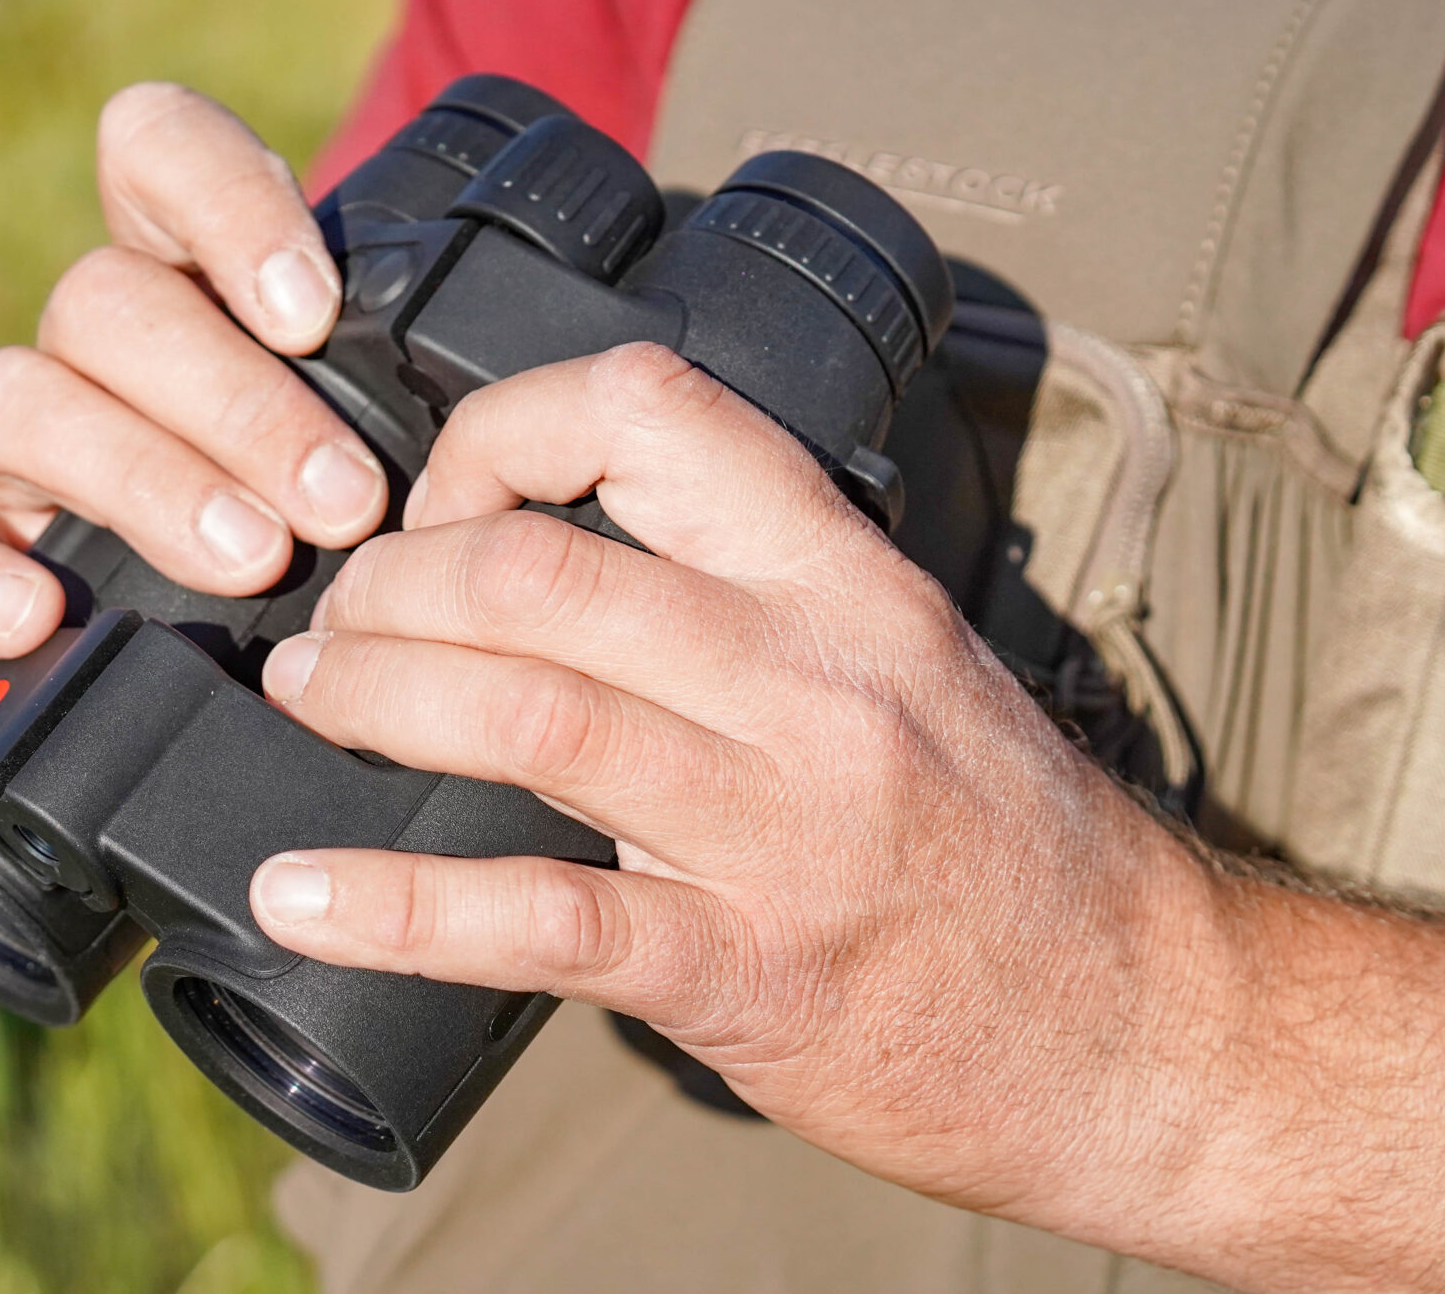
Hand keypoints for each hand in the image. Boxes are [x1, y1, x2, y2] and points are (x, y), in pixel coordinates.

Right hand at [0, 84, 388, 655]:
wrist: (317, 599)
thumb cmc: (380, 468)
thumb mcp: (412, 390)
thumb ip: (427, 347)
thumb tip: (516, 342)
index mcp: (189, 248)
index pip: (153, 144)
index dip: (221, 206)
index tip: (314, 313)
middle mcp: (97, 329)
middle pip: (106, 303)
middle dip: (234, 404)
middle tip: (343, 500)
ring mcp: (28, 431)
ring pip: (18, 399)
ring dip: (140, 480)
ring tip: (252, 558)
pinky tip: (33, 613)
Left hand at [244, 343, 1444, 1292]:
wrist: (1144, 1033)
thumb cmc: (1005, 840)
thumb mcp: (901, 660)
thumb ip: (744, 595)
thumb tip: (542, 552)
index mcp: (846, 580)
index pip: (650, 411)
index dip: (498, 430)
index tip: (437, 496)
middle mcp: (816, 679)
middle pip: (544, 566)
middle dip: (392, 581)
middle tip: (335, 623)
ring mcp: (782, 827)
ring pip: (528, 708)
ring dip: (374, 694)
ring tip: (308, 700)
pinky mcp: (745, 970)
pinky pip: (541, 920)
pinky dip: (394, 906)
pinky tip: (299, 898)